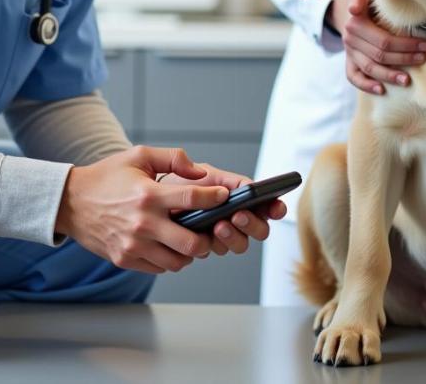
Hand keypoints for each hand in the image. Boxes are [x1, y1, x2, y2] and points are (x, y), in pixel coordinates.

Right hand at [55, 146, 228, 273]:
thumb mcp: (138, 155)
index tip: (224, 197)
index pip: (192, 199)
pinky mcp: (125, 260)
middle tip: (208, 229)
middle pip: (192, 243)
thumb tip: (199, 172)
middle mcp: (143, 223)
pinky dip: (169, 259)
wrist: (71, 201)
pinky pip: (159, 268)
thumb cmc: (106, 177)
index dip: (214, 198)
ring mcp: (134, 245)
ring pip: (178, 262)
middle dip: (207, 237)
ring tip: (187, 238)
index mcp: (148, 195)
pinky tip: (167, 245)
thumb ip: (172, 158)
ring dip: (189, 253)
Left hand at [160, 163, 286, 256]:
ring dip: (233, 236)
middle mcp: (235, 218)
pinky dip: (213, 245)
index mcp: (239, 197)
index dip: (275, 208)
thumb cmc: (176, 182)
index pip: (266, 205)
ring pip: (240, 245)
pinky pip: (217, 252)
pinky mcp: (206, 246)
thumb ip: (224, 178)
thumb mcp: (200, 173)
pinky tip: (203, 236)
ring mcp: (222, 234)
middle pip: (260, 229)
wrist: (149, 198)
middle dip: (252, 224)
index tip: (275, 207)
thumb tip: (242, 187)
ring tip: (218, 226)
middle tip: (238, 215)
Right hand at [330, 0, 425, 94]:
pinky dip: (366, 85)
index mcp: (355, 23)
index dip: (406, 45)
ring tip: (407, 80)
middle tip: (423, 58)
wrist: (356, 7)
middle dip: (404, 58)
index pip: (383, 40)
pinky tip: (381, 90)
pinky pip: (353, 77)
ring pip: (370, 68)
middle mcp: (350, 39)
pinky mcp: (349, 61)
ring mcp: (349, 52)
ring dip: (390, 75)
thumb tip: (353, 10)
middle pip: (380, 55)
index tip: (425, 45)